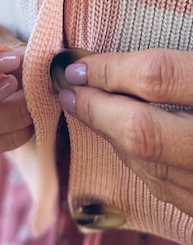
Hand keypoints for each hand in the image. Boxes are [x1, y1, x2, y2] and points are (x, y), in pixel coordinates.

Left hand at [57, 49, 192, 213]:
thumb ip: (176, 65)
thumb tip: (128, 58)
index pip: (156, 78)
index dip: (110, 69)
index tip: (80, 65)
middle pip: (139, 132)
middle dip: (95, 109)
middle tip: (69, 90)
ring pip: (145, 165)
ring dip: (109, 135)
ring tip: (86, 108)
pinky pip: (162, 185)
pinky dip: (135, 158)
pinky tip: (122, 139)